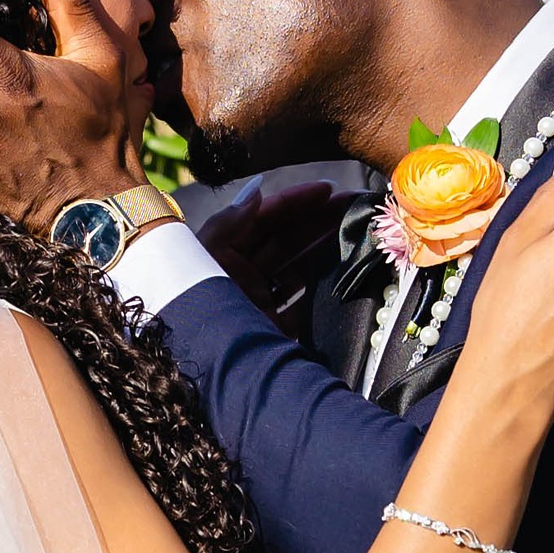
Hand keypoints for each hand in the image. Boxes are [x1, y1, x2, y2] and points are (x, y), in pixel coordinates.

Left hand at [199, 175, 347, 328]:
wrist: (205, 362)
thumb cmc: (197, 303)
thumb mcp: (208, 255)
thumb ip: (230, 222)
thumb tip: (256, 192)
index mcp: (223, 253)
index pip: (264, 219)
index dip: (295, 202)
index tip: (327, 190)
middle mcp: (242, 275)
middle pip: (287, 240)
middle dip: (319, 221)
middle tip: (353, 207)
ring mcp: (260, 302)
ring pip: (299, 267)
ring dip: (327, 248)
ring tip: (356, 231)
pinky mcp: (273, 329)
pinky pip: (304, 302)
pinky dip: (324, 286)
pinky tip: (347, 268)